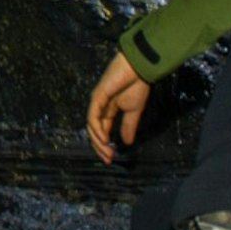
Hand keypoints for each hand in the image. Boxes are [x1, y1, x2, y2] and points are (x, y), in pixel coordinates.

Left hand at [85, 50, 150, 165]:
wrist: (139, 69)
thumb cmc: (136, 86)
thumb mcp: (134, 111)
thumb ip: (128, 126)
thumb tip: (127, 143)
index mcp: (107, 110)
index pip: (101, 131)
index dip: (103, 145)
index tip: (111, 159)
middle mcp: (99, 107)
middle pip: (93, 131)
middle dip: (100, 147)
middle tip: (108, 159)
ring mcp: (96, 102)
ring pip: (91, 126)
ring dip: (98, 141)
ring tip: (108, 152)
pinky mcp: (97, 97)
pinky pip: (93, 117)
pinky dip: (97, 129)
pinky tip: (104, 138)